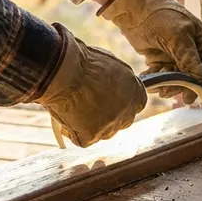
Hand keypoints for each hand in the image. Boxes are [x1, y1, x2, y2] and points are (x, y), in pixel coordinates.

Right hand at [36, 24, 146, 147]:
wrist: (64, 71)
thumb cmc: (81, 61)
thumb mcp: (108, 64)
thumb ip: (116, 79)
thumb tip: (112, 85)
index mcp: (134, 90)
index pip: (137, 104)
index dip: (124, 104)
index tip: (112, 102)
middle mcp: (126, 109)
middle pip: (123, 121)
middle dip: (109, 117)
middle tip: (90, 108)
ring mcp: (110, 125)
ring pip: (104, 133)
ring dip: (92, 126)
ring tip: (73, 109)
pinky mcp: (91, 135)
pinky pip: (84, 140)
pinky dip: (73, 132)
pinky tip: (65, 119)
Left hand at [96, 0, 201, 103]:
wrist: (134, 7)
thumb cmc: (160, 14)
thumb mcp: (178, 35)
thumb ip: (189, 57)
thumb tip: (201, 78)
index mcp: (200, 39)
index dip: (199, 82)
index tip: (189, 95)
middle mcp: (190, 48)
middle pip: (190, 74)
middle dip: (179, 84)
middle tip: (167, 93)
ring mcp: (174, 53)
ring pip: (175, 76)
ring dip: (166, 83)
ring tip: (156, 87)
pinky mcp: (159, 57)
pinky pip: (161, 73)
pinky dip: (155, 79)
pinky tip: (148, 81)